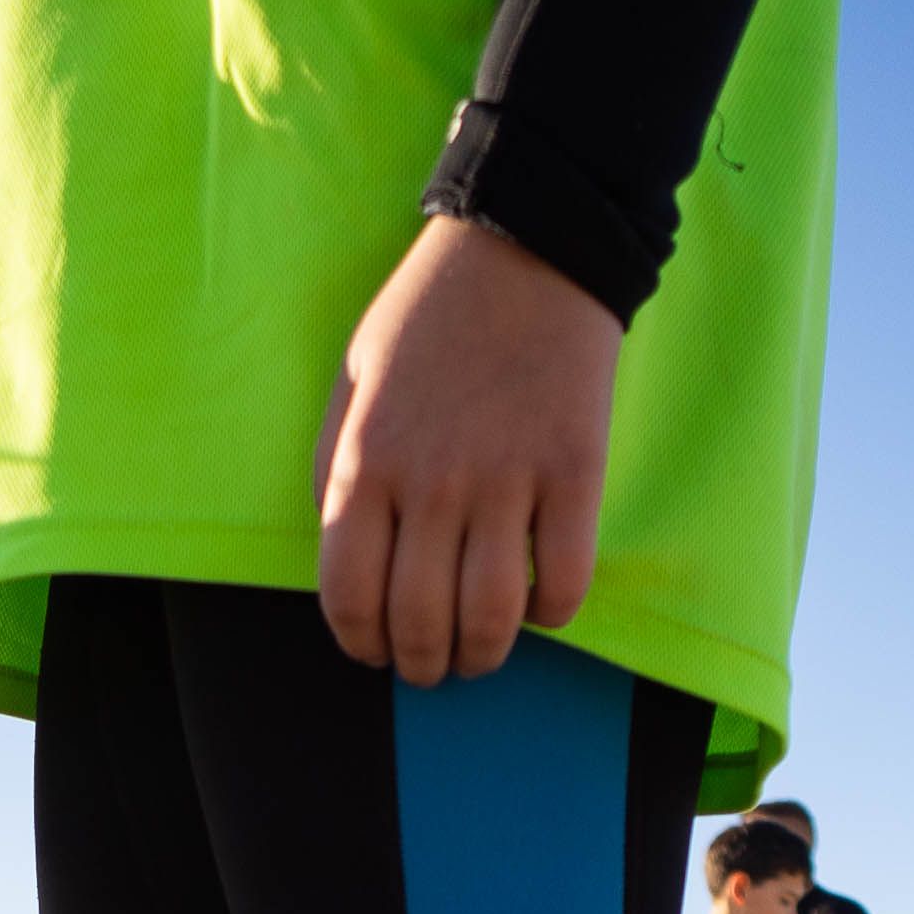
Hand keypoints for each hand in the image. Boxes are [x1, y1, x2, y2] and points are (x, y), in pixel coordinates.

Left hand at [316, 214, 620, 681]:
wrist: (527, 248)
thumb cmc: (428, 318)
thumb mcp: (350, 383)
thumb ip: (337, 471)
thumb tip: (345, 558)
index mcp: (366, 463)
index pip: (349, 596)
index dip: (360, 642)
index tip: (375, 651)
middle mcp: (432, 483)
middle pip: (420, 621)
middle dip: (422, 664)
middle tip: (431, 665)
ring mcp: (508, 481)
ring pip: (491, 618)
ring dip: (484, 655)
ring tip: (482, 654)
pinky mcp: (575, 474)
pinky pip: (565, 582)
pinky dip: (552, 614)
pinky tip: (542, 605)